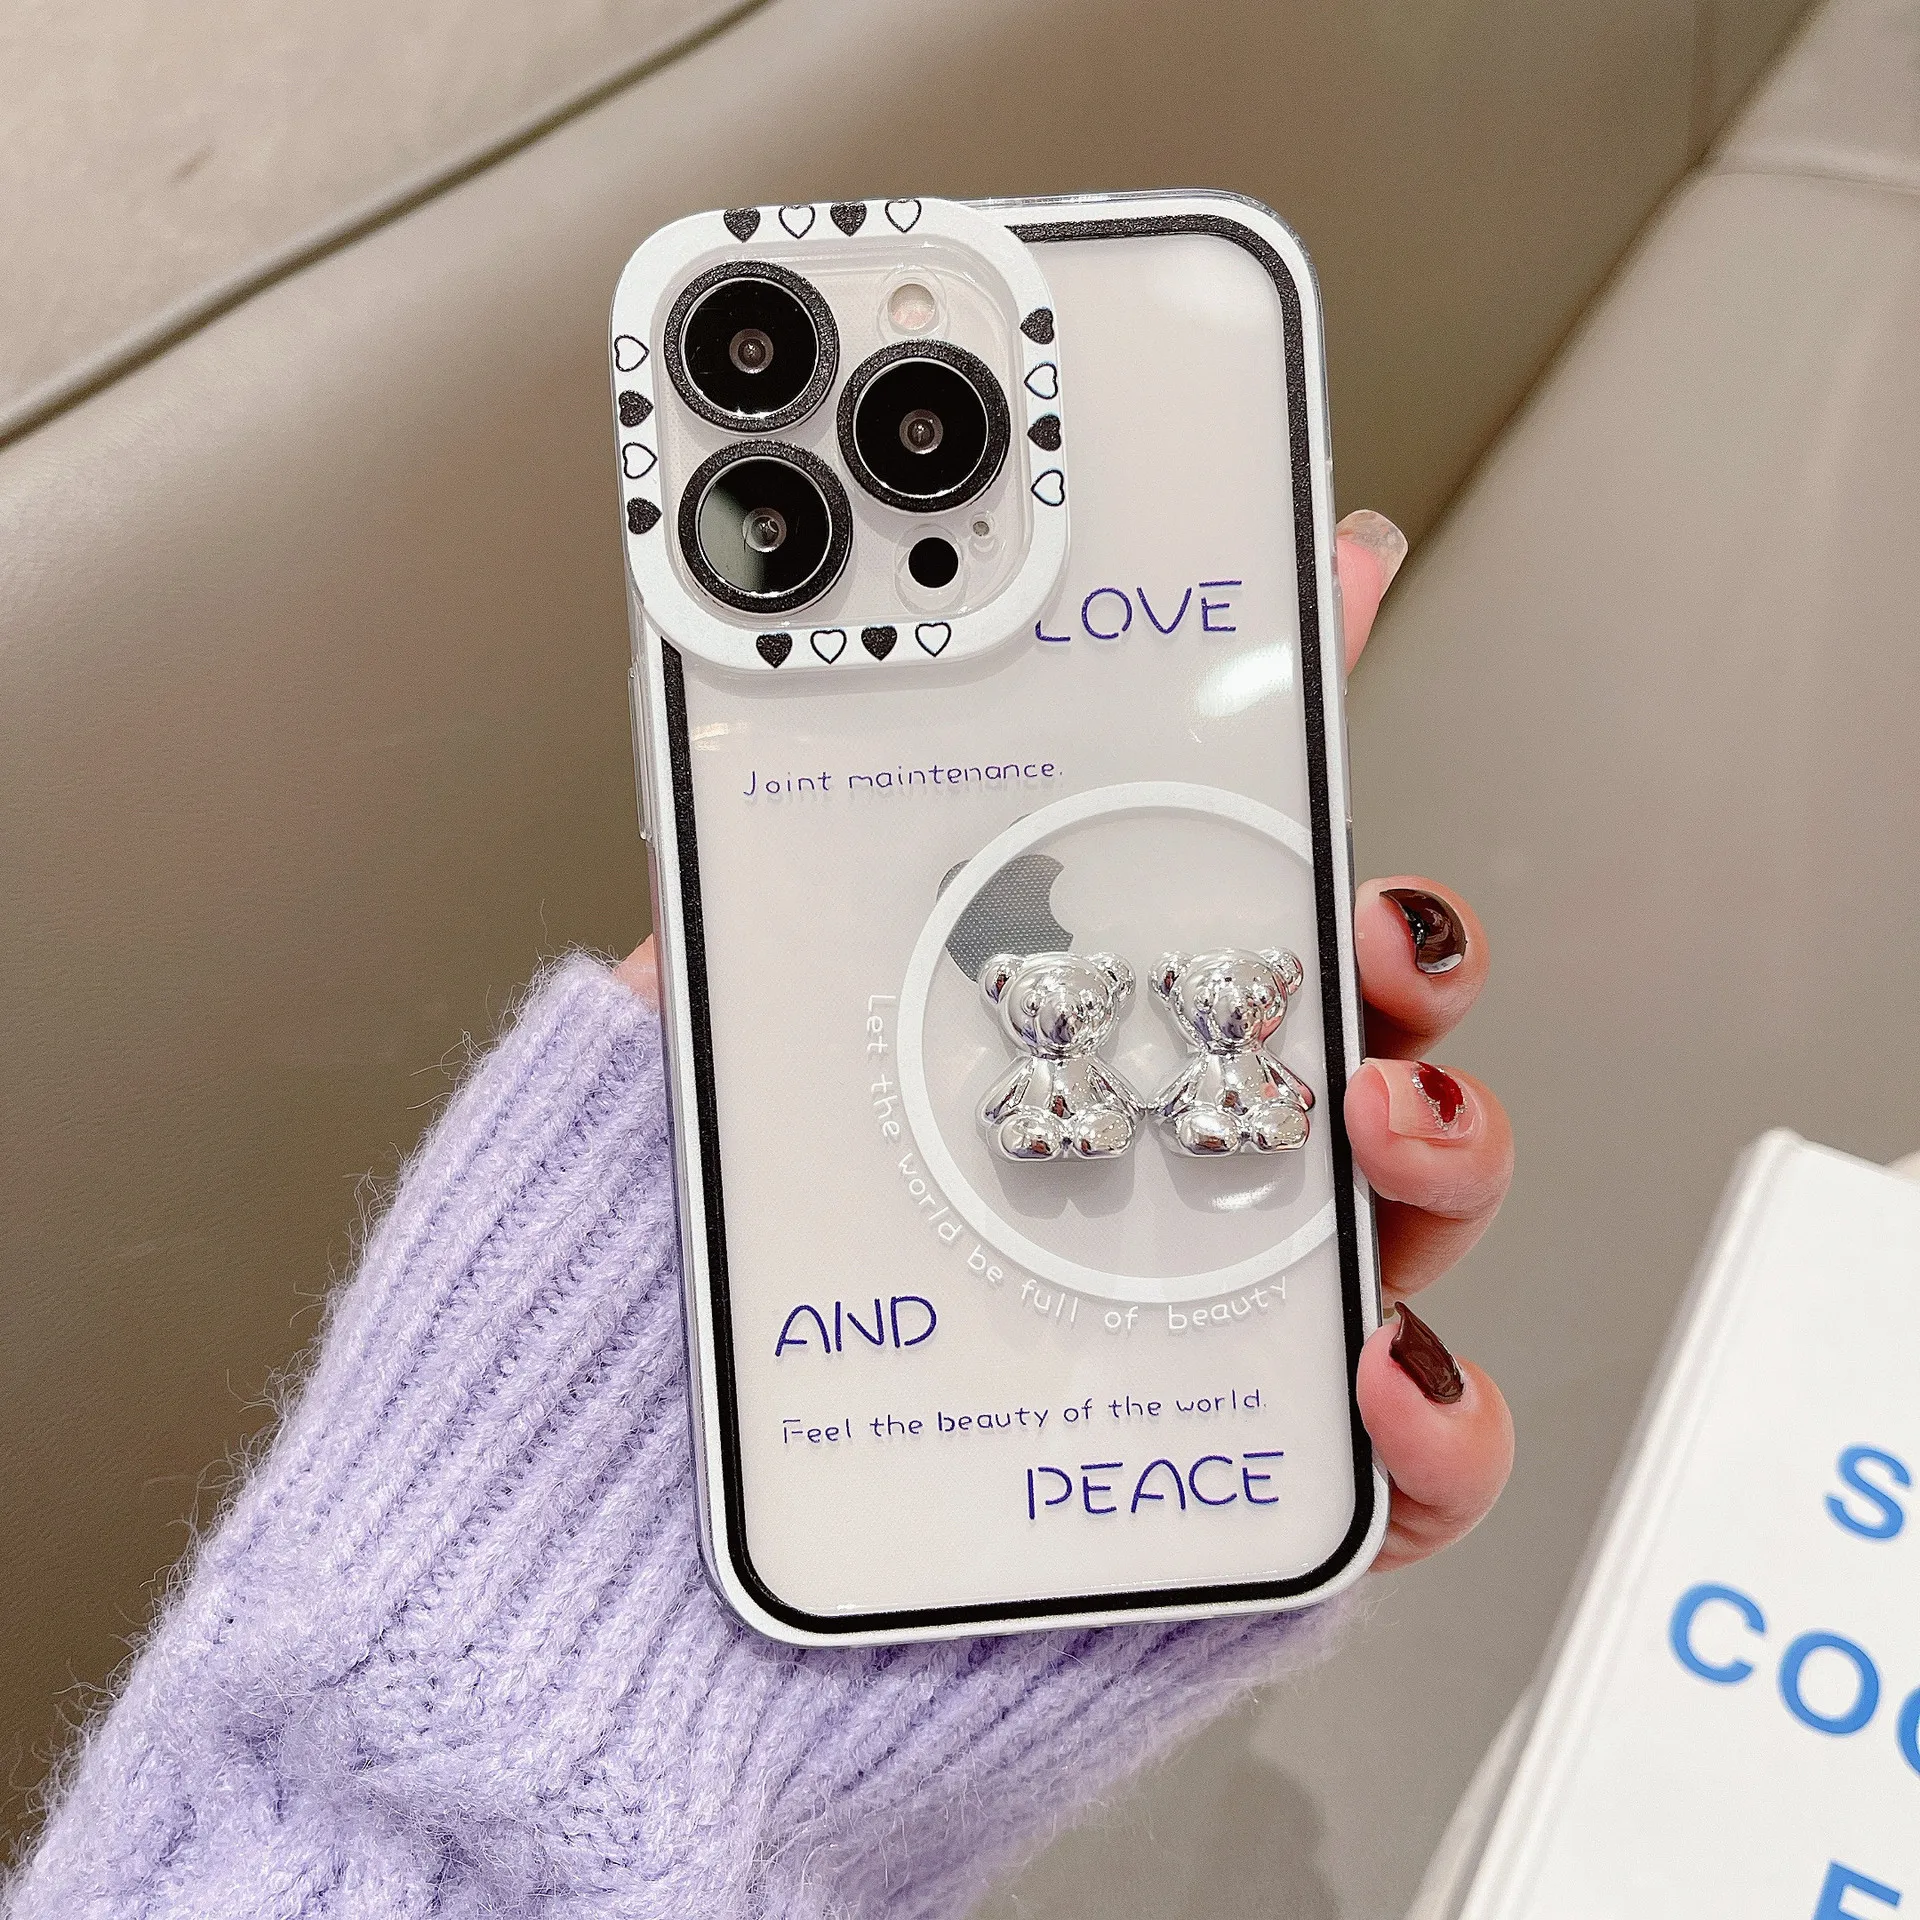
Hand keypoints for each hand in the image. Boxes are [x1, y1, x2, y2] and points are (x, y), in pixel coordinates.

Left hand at [615, 508, 1513, 1577]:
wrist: (570, 1623)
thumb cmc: (605, 1351)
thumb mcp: (658, 1071)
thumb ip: (731, 909)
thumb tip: (759, 733)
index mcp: (1013, 1062)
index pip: (1174, 889)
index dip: (1263, 743)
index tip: (1313, 595)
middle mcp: (1119, 1183)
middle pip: (1327, 1035)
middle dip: (1383, 945)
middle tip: (1354, 915)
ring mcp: (1189, 1337)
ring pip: (1398, 1217)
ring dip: (1441, 1136)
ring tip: (1369, 1113)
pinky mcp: (1229, 1502)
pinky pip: (1401, 1466)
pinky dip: (1436, 1412)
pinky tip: (1373, 1361)